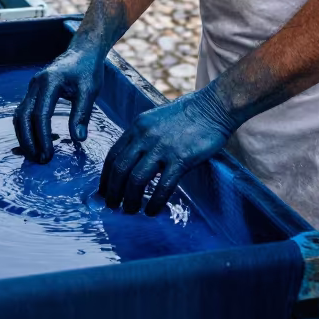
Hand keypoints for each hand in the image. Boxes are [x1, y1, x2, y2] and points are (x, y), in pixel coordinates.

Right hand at [13, 43, 103, 163]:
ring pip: (20, 115)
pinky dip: (26, 128)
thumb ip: (82, 113)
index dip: (42, 137)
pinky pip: (24, 112)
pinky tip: (35, 141)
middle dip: (28, 141)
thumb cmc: (88, 70)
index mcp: (49, 82)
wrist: (82, 52)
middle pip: (23, 117)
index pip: (40, 115)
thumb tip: (78, 138)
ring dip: (24, 137)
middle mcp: (36, 84)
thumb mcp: (90, 90)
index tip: (48, 155)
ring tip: (35, 155)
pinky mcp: (33, 92)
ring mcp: (32, 87)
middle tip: (39, 160)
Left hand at [99, 83, 235, 215]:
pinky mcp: (181, 158)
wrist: (213, 107)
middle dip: (113, 192)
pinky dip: (154, 202)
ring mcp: (163, 147)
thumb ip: (142, 137)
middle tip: (113, 205)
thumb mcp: (156, 119)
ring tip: (131, 210)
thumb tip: (132, 161)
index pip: (113, 155)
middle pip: (120, 169)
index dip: (106, 177)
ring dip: (130, 199)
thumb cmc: (187, 114)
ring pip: (136, 180)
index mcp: (138, 126)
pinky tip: (152, 211)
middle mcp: (146, 136)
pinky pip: (163, 187)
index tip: (104, 191)